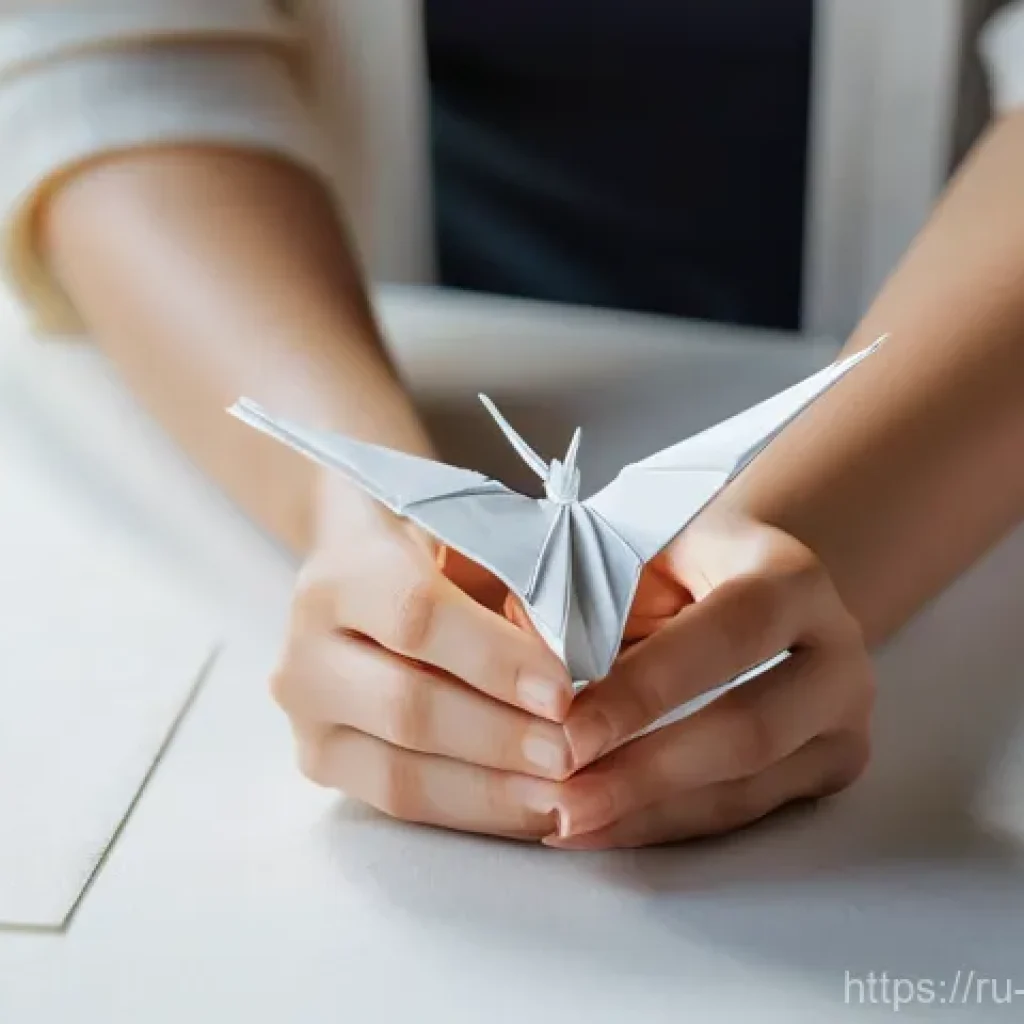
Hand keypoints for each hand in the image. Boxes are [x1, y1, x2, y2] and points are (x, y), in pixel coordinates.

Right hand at [270, 480, 572, 839]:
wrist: (357, 566)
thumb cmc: (434, 546)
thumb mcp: (472, 537)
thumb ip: (514, 584)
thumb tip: (577, 656)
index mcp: (345, 571)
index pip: (416, 617)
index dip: (492, 660)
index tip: (561, 693)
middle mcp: (308, 647)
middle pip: (405, 707)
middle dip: (499, 738)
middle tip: (571, 754)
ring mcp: (306, 715)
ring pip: (398, 773)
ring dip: (491, 792)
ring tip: (562, 797)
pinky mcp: (319, 761)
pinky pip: (398, 804)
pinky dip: (472, 812)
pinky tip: (529, 809)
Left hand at [547, 512, 874, 848]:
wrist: (745, 580)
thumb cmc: (674, 563)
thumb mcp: (635, 552)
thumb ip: (590, 602)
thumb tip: (533, 681)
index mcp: (789, 576)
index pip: (725, 637)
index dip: (647, 690)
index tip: (568, 735)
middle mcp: (835, 649)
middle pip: (750, 730)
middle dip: (648, 773)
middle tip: (565, 799)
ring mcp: (841, 717)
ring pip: (749, 789)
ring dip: (650, 814)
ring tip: (568, 821)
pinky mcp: (829, 767)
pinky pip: (743, 812)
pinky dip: (665, 825)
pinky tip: (600, 827)